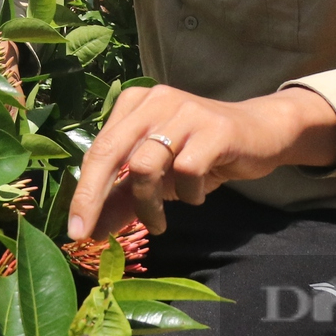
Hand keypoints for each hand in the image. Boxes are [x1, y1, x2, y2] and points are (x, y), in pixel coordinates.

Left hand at [67, 84, 335, 239]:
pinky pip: (186, 170)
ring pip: (146, 165)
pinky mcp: (214, 129)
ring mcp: (184, 111)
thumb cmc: (201, 153)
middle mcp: (155, 101)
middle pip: (110, 151)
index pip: (98, 149)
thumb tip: (93, 230)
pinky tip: (196, 195)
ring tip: (159, 222)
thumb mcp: (160, 175)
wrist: (260, 133)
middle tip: (92, 234)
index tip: (75, 230)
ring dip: (149, 204)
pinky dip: (187, 193)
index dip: (83, 191)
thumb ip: (125, 196)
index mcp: (134, 104)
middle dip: (94, 196)